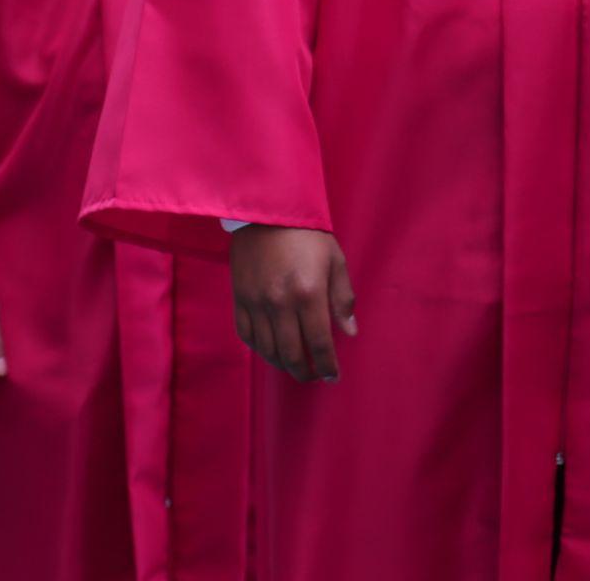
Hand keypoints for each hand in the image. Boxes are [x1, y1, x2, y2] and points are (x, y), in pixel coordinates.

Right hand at [231, 225, 354, 383]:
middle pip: (292, 353)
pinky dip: (260, 349)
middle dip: (305, 371)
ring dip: (283, 364)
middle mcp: (280, 304)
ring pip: (268, 350)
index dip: (327, 366)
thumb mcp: (335, 261)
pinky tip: (272, 350)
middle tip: (314, 376)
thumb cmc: (308, 235)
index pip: (320, 343)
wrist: (268, 212)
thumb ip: (343, 298)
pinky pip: (247, 336)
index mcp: (309, 294)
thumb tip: (350, 331)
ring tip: (295, 366)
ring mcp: (256, 304)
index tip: (333, 376)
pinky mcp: (240, 299)